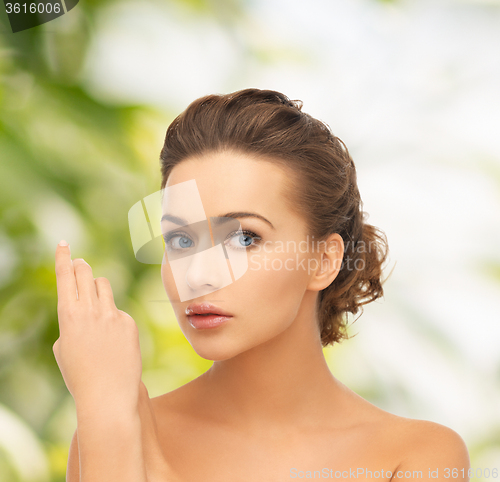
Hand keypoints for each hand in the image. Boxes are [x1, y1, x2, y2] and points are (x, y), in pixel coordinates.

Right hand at [53, 241, 142, 412]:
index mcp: (68, 316)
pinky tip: (113, 340)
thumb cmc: (80, 374)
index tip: (63, 244)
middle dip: (81, 266)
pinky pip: (119, 310)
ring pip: (104, 285)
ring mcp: (112, 315)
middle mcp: (90, 310)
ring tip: (95, 307)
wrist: (108, 395)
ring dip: (97, 288)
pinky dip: (113, 318)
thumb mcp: (64, 347)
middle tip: (80, 264)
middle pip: (86, 273)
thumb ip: (72, 321)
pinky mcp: (129, 321)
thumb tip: (84, 307)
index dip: (62, 258)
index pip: (65, 277)